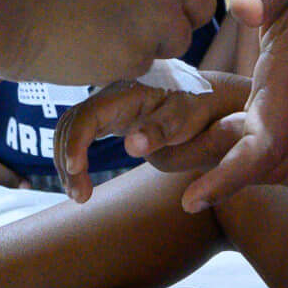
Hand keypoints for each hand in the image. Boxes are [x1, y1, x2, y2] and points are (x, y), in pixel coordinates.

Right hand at [0, 0, 206, 84]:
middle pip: (200, 5)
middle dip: (174, 18)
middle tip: (134, 25)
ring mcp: (159, 11)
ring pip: (176, 41)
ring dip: (148, 44)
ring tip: (98, 33)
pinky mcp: (140, 52)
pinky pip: (145, 66)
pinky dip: (121, 64)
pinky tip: (85, 47)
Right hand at [51, 74, 250, 202]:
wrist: (220, 96)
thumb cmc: (207, 105)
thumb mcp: (191, 117)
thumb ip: (164, 129)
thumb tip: (132, 146)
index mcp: (129, 91)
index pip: (87, 114)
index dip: (75, 143)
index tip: (77, 171)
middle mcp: (114, 94)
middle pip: (72, 122)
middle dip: (67, 158)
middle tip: (80, 196)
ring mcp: (113, 105)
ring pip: (74, 129)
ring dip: (68, 162)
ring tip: (80, 196)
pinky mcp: (116, 118)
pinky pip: (85, 134)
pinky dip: (77, 159)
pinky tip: (83, 184)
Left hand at [178, 0, 287, 212]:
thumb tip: (243, 8)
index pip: (264, 145)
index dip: (230, 175)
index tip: (194, 197)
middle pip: (269, 167)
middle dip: (227, 186)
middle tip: (186, 199)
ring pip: (276, 164)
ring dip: (240, 177)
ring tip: (198, 185)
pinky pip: (280, 151)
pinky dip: (252, 163)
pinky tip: (223, 158)